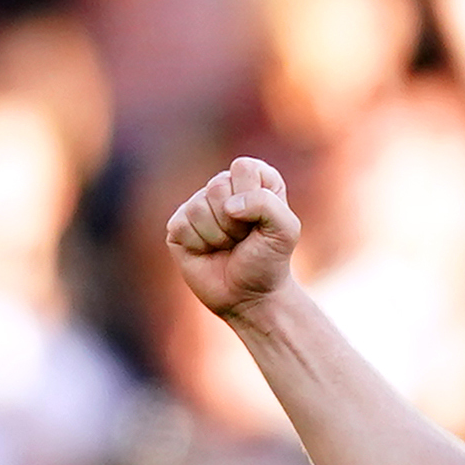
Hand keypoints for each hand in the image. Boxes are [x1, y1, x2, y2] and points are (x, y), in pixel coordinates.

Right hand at [166, 155, 299, 320]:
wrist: (250, 297)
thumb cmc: (269, 261)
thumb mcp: (286, 231)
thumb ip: (266, 204)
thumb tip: (228, 205)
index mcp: (253, 178)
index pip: (243, 167)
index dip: (252, 196)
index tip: (261, 222)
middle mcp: (224, 187)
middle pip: (217, 186)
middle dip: (235, 223)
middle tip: (243, 239)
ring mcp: (198, 205)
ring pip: (198, 208)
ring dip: (218, 236)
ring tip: (227, 246)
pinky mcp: (178, 226)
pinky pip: (181, 225)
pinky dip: (199, 245)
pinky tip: (208, 252)